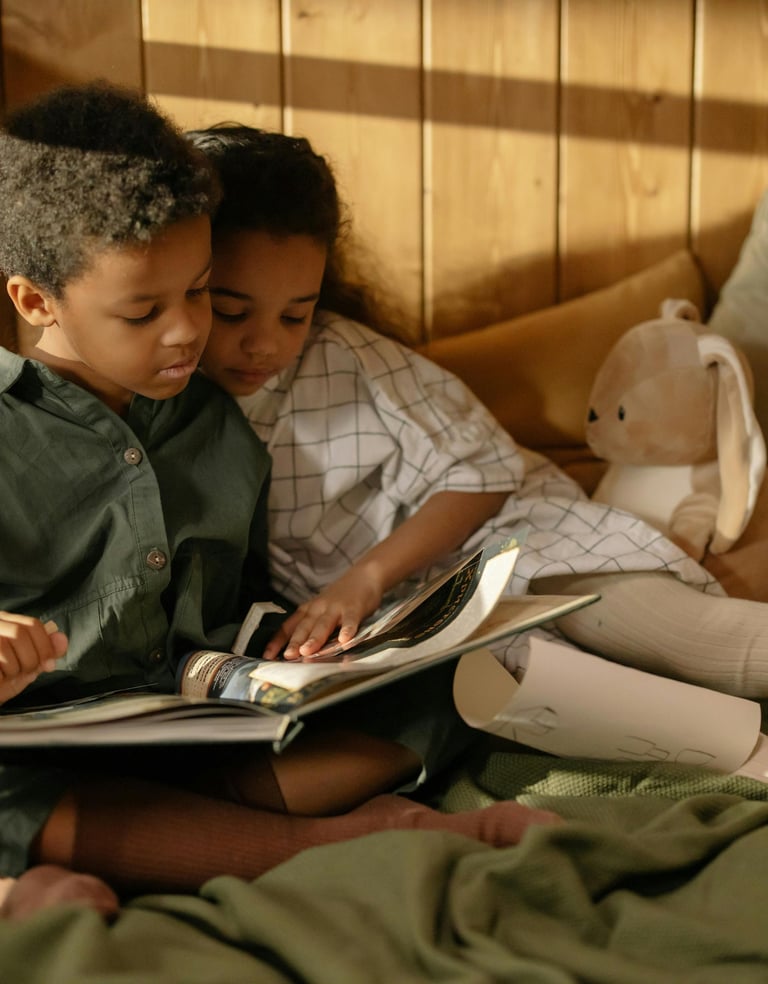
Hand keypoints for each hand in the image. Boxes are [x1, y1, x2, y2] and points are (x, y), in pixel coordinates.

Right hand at [0, 613, 67, 704]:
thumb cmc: (1, 683)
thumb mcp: (25, 668)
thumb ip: (44, 654)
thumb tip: (61, 639)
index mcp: (6, 624)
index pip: (32, 625)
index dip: (46, 645)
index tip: (48, 664)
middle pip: (20, 633)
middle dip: (30, 659)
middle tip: (24, 672)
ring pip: (4, 645)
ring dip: (12, 669)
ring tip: (6, 676)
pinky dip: (1, 675)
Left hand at [262, 569, 383, 659]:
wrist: (364, 575)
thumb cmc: (341, 597)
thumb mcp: (320, 609)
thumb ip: (310, 627)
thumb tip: (295, 651)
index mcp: (309, 610)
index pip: (289, 626)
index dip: (277, 641)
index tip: (268, 655)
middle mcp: (319, 608)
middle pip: (304, 627)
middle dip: (295, 642)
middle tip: (288, 656)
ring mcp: (336, 608)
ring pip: (323, 625)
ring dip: (314, 638)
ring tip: (307, 651)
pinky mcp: (354, 609)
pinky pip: (350, 620)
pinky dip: (347, 630)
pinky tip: (344, 639)